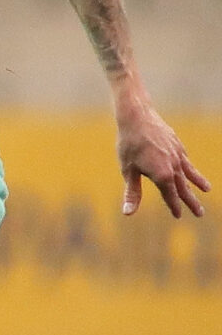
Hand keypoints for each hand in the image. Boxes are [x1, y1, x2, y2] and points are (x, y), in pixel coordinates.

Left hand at [116, 89, 208, 217]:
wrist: (138, 118)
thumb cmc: (129, 145)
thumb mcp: (127, 171)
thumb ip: (132, 193)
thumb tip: (128, 213)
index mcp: (162, 175)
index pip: (170, 195)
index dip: (174, 206)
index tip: (179, 216)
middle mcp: (174, 166)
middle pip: (183, 187)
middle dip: (191, 201)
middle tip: (200, 214)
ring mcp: (178, 155)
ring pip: (189, 173)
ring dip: (198, 183)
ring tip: (206, 190)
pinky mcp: (177, 145)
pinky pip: (186, 160)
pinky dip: (191, 168)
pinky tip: (191, 170)